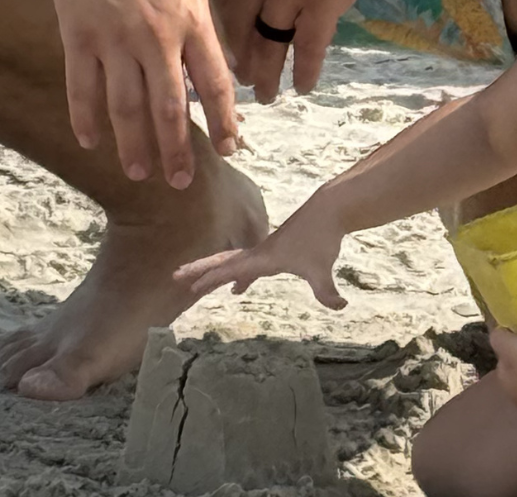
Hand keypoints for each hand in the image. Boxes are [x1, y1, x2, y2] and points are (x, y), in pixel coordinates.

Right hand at [46, 0, 239, 189]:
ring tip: (139, 172)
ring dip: (133, 145)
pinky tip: (91, 142)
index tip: (230, 150)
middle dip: (177, 150)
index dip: (223, 122)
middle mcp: (154, 35)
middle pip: (168, 107)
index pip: (214, 84)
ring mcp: (112, 38)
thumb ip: (206, 27)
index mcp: (190, 19)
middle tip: (180, 182)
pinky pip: (81, 88)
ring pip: (124, 107)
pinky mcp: (77, 35)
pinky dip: (85, 119)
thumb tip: (225, 71)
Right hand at [178, 199, 347, 309]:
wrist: (328, 210)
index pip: (230, 268)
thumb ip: (327, 291)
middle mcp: (260, 252)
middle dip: (200, 270)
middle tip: (177, 276)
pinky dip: (240, 276)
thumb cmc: (322, 239)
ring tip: (197, 284)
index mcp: (264, 257)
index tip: (190, 286)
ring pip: (233, 261)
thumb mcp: (323, 269)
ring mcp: (266, 250)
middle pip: (223, 260)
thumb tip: (339, 306)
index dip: (210, 278)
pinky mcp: (275, 251)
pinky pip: (249, 265)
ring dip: (215, 272)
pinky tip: (239, 288)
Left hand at [213, 0, 397, 101]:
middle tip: (243, 79)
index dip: (224, 28)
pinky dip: (304, 71)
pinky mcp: (324, 3)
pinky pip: (308, 47)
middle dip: (239, 58)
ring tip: (267, 94)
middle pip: (240, 29)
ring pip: (269, 44)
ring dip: (266, 74)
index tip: (227, 45)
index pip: (223, 1)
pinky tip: (303, 86)